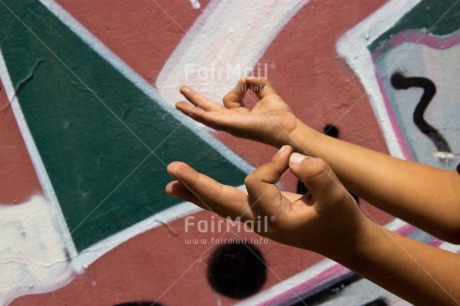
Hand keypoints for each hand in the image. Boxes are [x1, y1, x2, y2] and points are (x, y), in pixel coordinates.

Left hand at [165, 145, 368, 257]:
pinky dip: (209, 196)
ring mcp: (256, 221)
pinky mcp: (258, 215)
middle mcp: (260, 222)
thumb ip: (316, 174)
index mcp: (275, 219)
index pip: (257, 182)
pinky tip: (196, 191)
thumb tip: (290, 156)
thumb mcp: (336, 196)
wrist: (343, 240)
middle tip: (171, 170)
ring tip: (171, 185)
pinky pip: (227, 205)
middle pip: (219, 202)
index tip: (289, 153)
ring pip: (219, 206)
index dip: (272, 163)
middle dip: (196, 185)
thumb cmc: (340, 219)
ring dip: (196, 192)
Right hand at [176, 77, 298, 147]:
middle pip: (208, 109)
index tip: (247, 83)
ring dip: (191, 108)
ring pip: (206, 115)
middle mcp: (231, 121)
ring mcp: (230, 124)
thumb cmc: (280, 115)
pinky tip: (191, 111)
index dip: (238, 88)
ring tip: (177, 103)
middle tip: (181, 90)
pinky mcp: (233, 125)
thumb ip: (256, 83)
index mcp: (238, 115)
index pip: (227, 99)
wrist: (288, 128)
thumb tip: (244, 79)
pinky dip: (201, 115)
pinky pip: (213, 118)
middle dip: (194, 100)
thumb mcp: (267, 91)